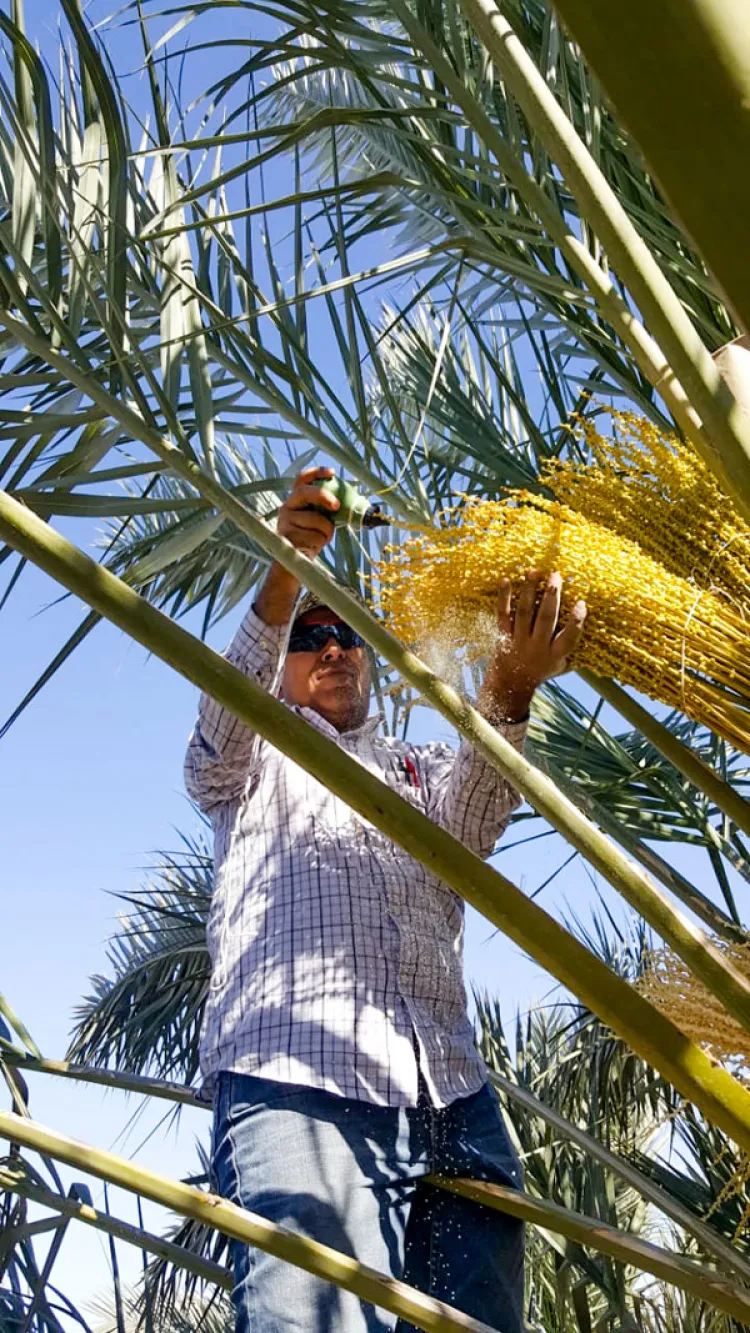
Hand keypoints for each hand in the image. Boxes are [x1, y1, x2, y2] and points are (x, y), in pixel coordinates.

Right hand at [255, 465, 338, 625]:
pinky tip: (313, 547)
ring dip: (327, 532)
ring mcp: (285, 522)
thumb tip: (353, 503)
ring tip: (321, 539)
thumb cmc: (309, 539)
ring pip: (317, 520)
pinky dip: (321, 542)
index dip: (315, 473)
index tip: (331, 472)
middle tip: (337, 505)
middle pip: (305, 492)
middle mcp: (286, 507)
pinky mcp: (288, 537)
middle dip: (323, 495)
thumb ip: (325, 510)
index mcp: (295, 500)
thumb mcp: (316, 521)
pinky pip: (316, 536)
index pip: (301, 480)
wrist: (293, 564)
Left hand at [479, 571, 586, 722]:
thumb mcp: (560, 664)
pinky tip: (506, 580)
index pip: (569, 638)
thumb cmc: (541, 670)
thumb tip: (595, 624)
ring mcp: (518, 641)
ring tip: (534, 571)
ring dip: (529, 591)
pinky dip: (504, 597)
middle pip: (545, 620)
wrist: (510, 684)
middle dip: (551, 597)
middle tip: (555, 576)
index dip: (576, 621)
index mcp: (555, 655)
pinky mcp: (503, 636)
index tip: (581, 603)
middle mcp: (537, 648)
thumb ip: (571, 646)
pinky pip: (503, 614)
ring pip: (524, 613)